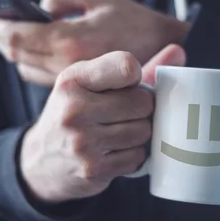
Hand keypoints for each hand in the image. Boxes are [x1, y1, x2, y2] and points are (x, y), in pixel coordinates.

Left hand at [0, 0, 189, 85]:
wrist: (165, 55)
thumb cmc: (134, 21)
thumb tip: (39, 8)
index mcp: (69, 40)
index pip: (17, 37)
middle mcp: (66, 67)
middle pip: (17, 55)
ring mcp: (72, 82)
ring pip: (26, 69)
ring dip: (14, 53)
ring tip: (6, 37)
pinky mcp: (79, 91)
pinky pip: (42, 77)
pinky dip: (31, 63)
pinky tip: (31, 51)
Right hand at [20, 44, 185, 203]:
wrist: (41, 159)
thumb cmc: (74, 113)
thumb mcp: (89, 84)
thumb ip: (130, 69)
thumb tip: (179, 52)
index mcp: (73, 79)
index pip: (126, 67)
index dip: (137, 76)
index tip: (130, 82)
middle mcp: (74, 109)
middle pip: (143, 102)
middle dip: (141, 109)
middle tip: (125, 112)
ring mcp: (83, 141)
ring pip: (144, 131)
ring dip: (138, 133)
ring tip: (118, 131)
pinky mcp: (93, 169)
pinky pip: (137, 157)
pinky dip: (132, 155)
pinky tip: (113, 151)